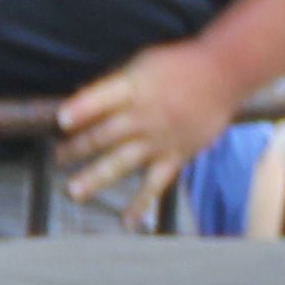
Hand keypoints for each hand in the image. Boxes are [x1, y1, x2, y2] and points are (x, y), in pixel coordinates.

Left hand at [55, 39, 247, 212]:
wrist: (225, 73)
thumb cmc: (180, 65)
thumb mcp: (143, 63)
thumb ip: (113, 86)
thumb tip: (78, 104)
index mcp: (134, 89)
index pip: (101, 99)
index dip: (81, 109)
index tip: (61, 120)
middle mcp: (144, 116)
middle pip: (103, 134)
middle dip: (77, 147)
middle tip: (59, 157)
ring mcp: (160, 139)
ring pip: (122, 161)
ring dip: (96, 177)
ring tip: (73, 191)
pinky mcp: (176, 155)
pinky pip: (156, 183)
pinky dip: (142, 202)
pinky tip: (127, 220)